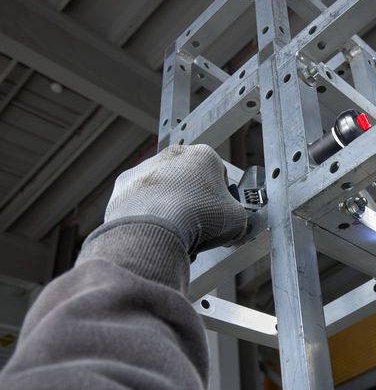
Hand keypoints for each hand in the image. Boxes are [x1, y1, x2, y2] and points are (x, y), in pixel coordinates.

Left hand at [105, 145, 247, 253]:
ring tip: (177, 234)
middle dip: (194, 202)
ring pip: (164, 191)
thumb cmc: (197, 217)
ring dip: (170, 209)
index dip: (222, 199)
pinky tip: (156, 231)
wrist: (155, 227)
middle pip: (189, 181)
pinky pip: (140, 202)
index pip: (219, 175)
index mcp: (204, 155)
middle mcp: (173, 155)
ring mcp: (146, 168)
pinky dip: (147, 216)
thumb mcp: (237, 220)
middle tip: (200, 226)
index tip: (221, 214)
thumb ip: (237, 216)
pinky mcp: (124, 186)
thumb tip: (233, 224)